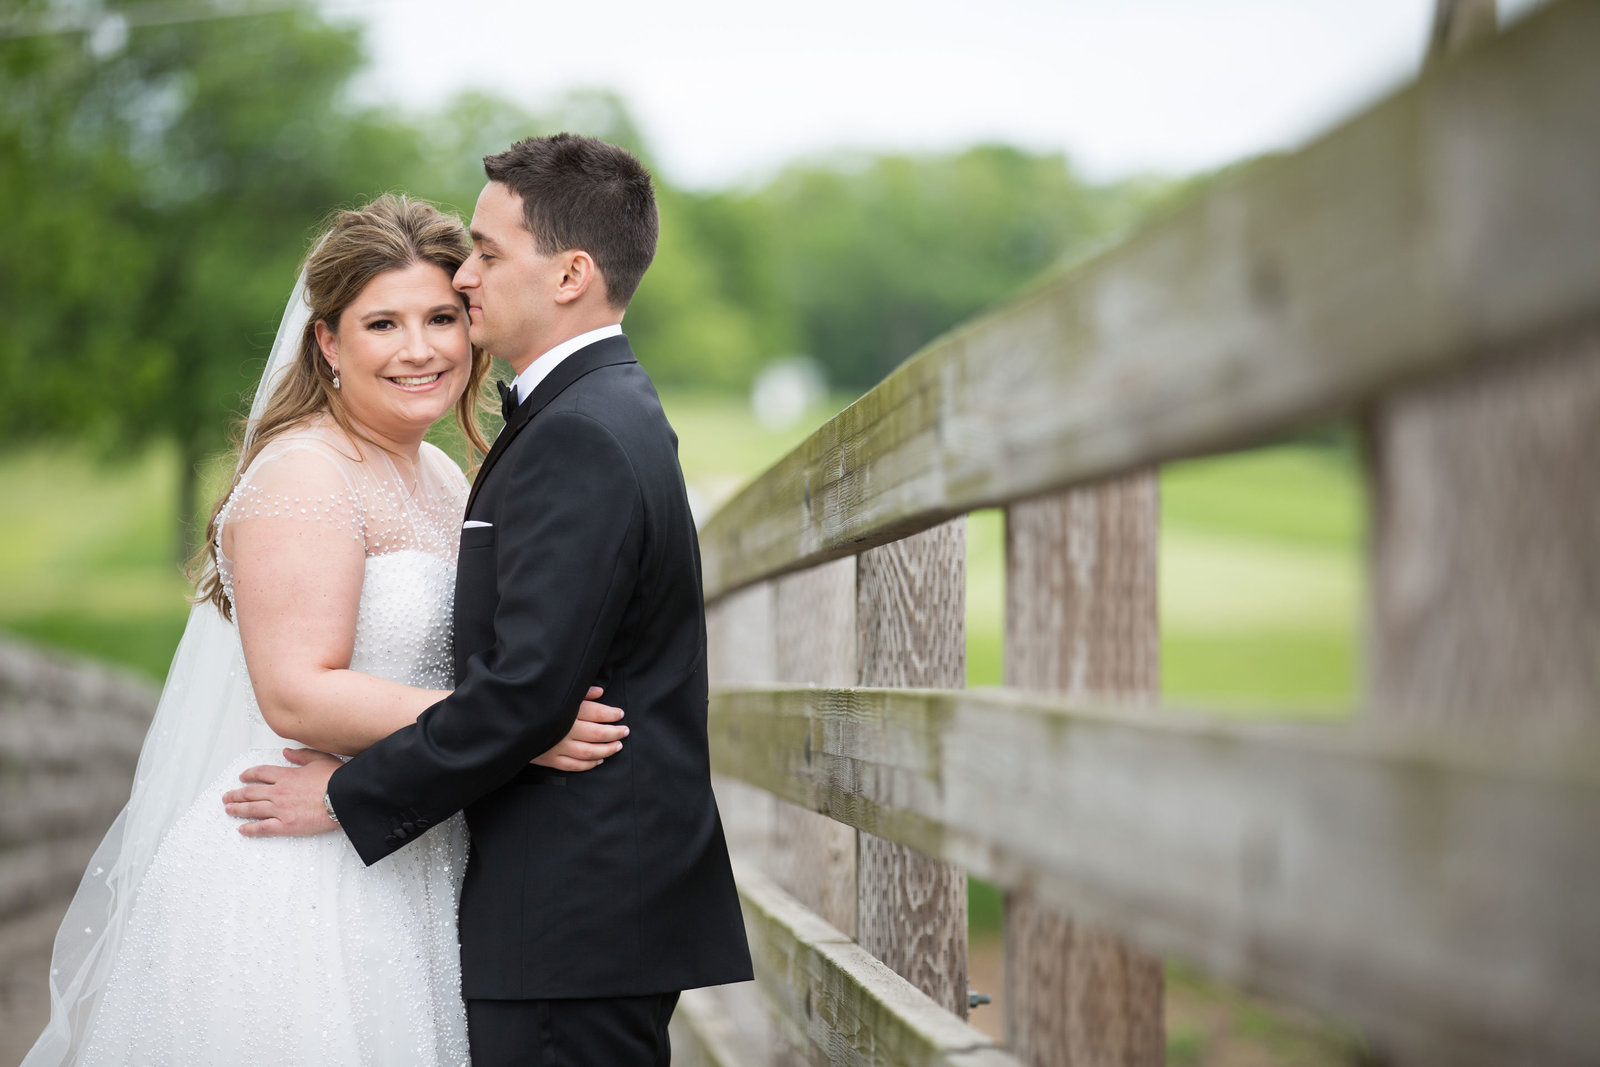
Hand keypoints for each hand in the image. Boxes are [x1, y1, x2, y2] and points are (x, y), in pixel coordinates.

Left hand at [222, 748, 341, 836]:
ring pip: (252, 809)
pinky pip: (263, 828)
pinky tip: (242, 829)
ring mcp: (280, 809)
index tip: (242, 777)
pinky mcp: (286, 825)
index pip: (261, 773)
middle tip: (227, 796)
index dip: (249, 775)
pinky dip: (250, 829)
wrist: (344, 798)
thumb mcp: (320, 759)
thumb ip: (301, 755)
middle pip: (251, 792)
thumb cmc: (336, 779)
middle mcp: (279, 792)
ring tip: (229, 809)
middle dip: (236, 794)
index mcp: (286, 775)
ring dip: (238, 809)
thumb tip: (286, 753)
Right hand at [530, 685, 627, 771]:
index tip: (620, 714)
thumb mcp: (558, 692)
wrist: (510, 721)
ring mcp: (557, 746)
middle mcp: (564, 729)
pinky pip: (573, 765)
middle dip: (614, 733)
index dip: (611, 714)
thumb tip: (600, 692)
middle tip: (625, 731)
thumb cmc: (538, 704)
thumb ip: (580, 693)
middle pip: (597, 733)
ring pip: (588, 752)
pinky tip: (599, 760)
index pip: (597, 713)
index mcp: (567, 710)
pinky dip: (588, 764)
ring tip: (618, 746)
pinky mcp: (549, 758)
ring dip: (606, 750)